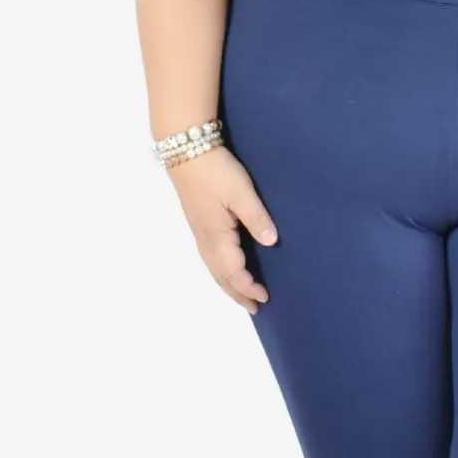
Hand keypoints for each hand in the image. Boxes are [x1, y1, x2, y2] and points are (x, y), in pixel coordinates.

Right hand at [166, 145, 278, 314]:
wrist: (185, 150)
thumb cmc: (216, 171)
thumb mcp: (241, 193)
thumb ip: (256, 218)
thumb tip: (271, 243)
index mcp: (217, 236)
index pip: (234, 272)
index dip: (249, 287)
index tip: (265, 297)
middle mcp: (205, 240)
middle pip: (221, 276)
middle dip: (237, 293)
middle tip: (254, 308)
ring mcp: (199, 232)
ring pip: (213, 268)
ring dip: (227, 284)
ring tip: (241, 295)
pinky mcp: (198, 223)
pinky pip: (210, 258)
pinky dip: (220, 271)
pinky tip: (226, 268)